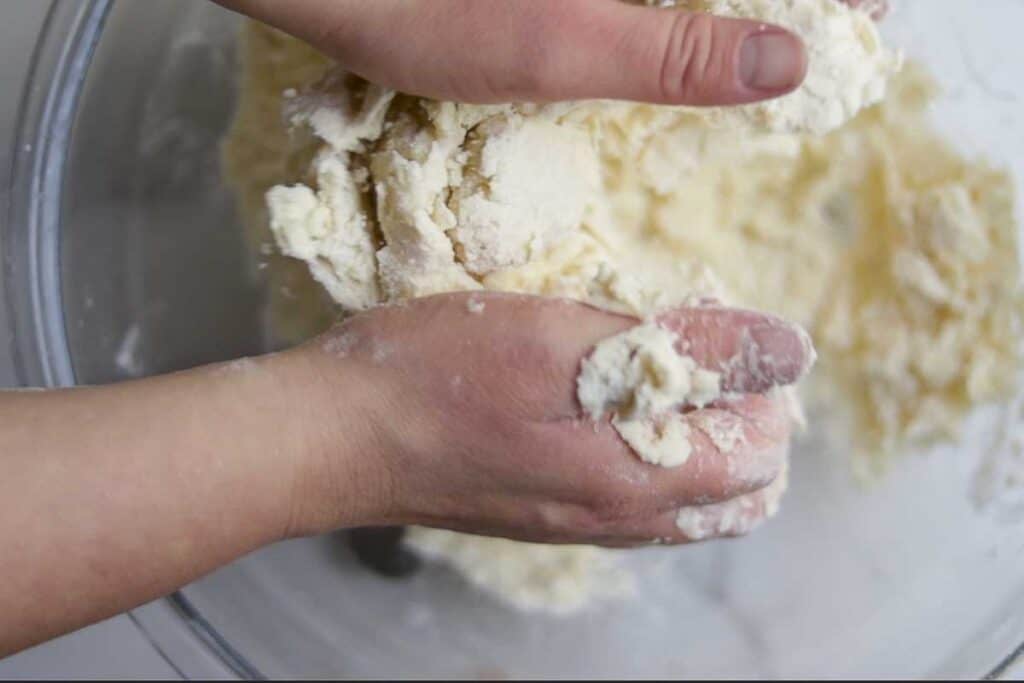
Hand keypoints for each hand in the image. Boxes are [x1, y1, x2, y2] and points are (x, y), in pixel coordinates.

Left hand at [217, 0, 816, 105]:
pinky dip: (661, 10)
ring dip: (719, 12)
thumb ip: (678, 51)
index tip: (854, 26)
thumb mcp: (559, 47)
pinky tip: (671, 31)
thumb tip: (790, 63)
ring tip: (751, 48)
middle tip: (800, 47)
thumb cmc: (424, 6)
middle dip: (773, 4)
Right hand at [291, 293, 813, 546]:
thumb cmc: (437, 378)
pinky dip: (650, 446)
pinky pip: (635, 495)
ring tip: (657, 366)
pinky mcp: (546, 514)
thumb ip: (681, 351)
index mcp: (635, 482)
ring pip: (686, 496)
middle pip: (733, 489)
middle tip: (697, 347)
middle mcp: (619, 520)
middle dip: (738, 414)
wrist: (336, 437)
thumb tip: (790, 350)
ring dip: (695, 430)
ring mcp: (580, 524)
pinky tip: (610, 400)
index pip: (759, 454)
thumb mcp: (562, 341)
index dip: (760, 385)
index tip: (715, 327)